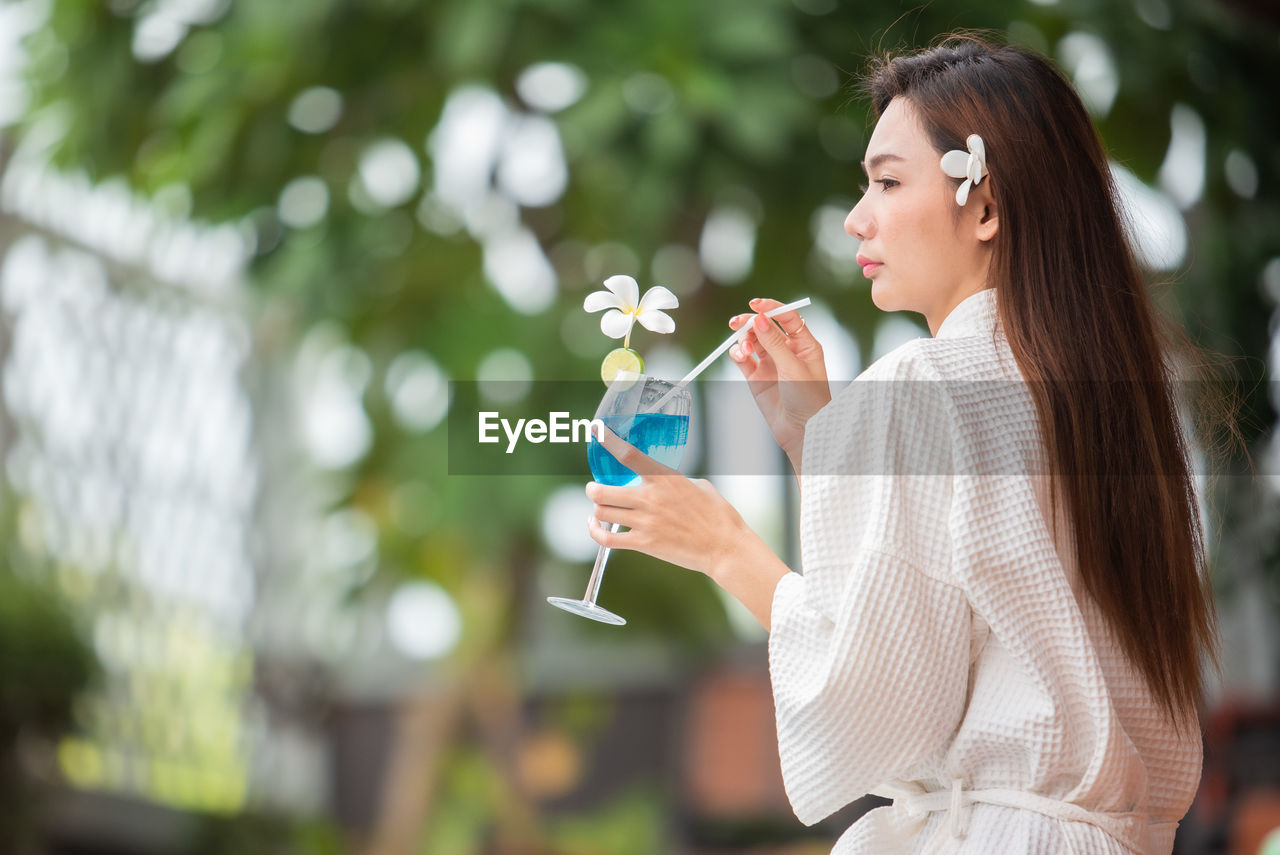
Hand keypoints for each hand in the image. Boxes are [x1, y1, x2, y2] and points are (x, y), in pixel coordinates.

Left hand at [585, 426, 751, 578]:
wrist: (725, 547)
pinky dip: (595, 531)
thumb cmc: (717, 515)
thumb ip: (673, 481)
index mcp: (665, 478)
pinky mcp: (645, 543)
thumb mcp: (698, 486)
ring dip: (597, 509)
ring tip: (600, 509)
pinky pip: (607, 538)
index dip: (609, 441)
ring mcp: (646, 521)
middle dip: (592, 489)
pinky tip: (595, 525)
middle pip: (602, 491)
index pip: (629, 455)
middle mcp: (651, 498)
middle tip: (594, 489)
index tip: (597, 432)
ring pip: (602, 512)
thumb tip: (660, 482)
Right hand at [728, 297, 831, 467]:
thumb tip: (760, 319)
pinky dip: (738, 353)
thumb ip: (775, 343)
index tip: (755, 305)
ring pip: (752, 341)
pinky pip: (743, 358)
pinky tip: (739, 356)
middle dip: (750, 322)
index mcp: (804, 344)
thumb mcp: (793, 368)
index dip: (772, 308)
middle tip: (737, 323)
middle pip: (765, 326)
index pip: (787, 318)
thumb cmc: (809, 399)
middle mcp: (787, 351)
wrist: (801, 431)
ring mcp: (771, 364)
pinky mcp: (757, 377)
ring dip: (744, 339)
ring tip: (744, 349)